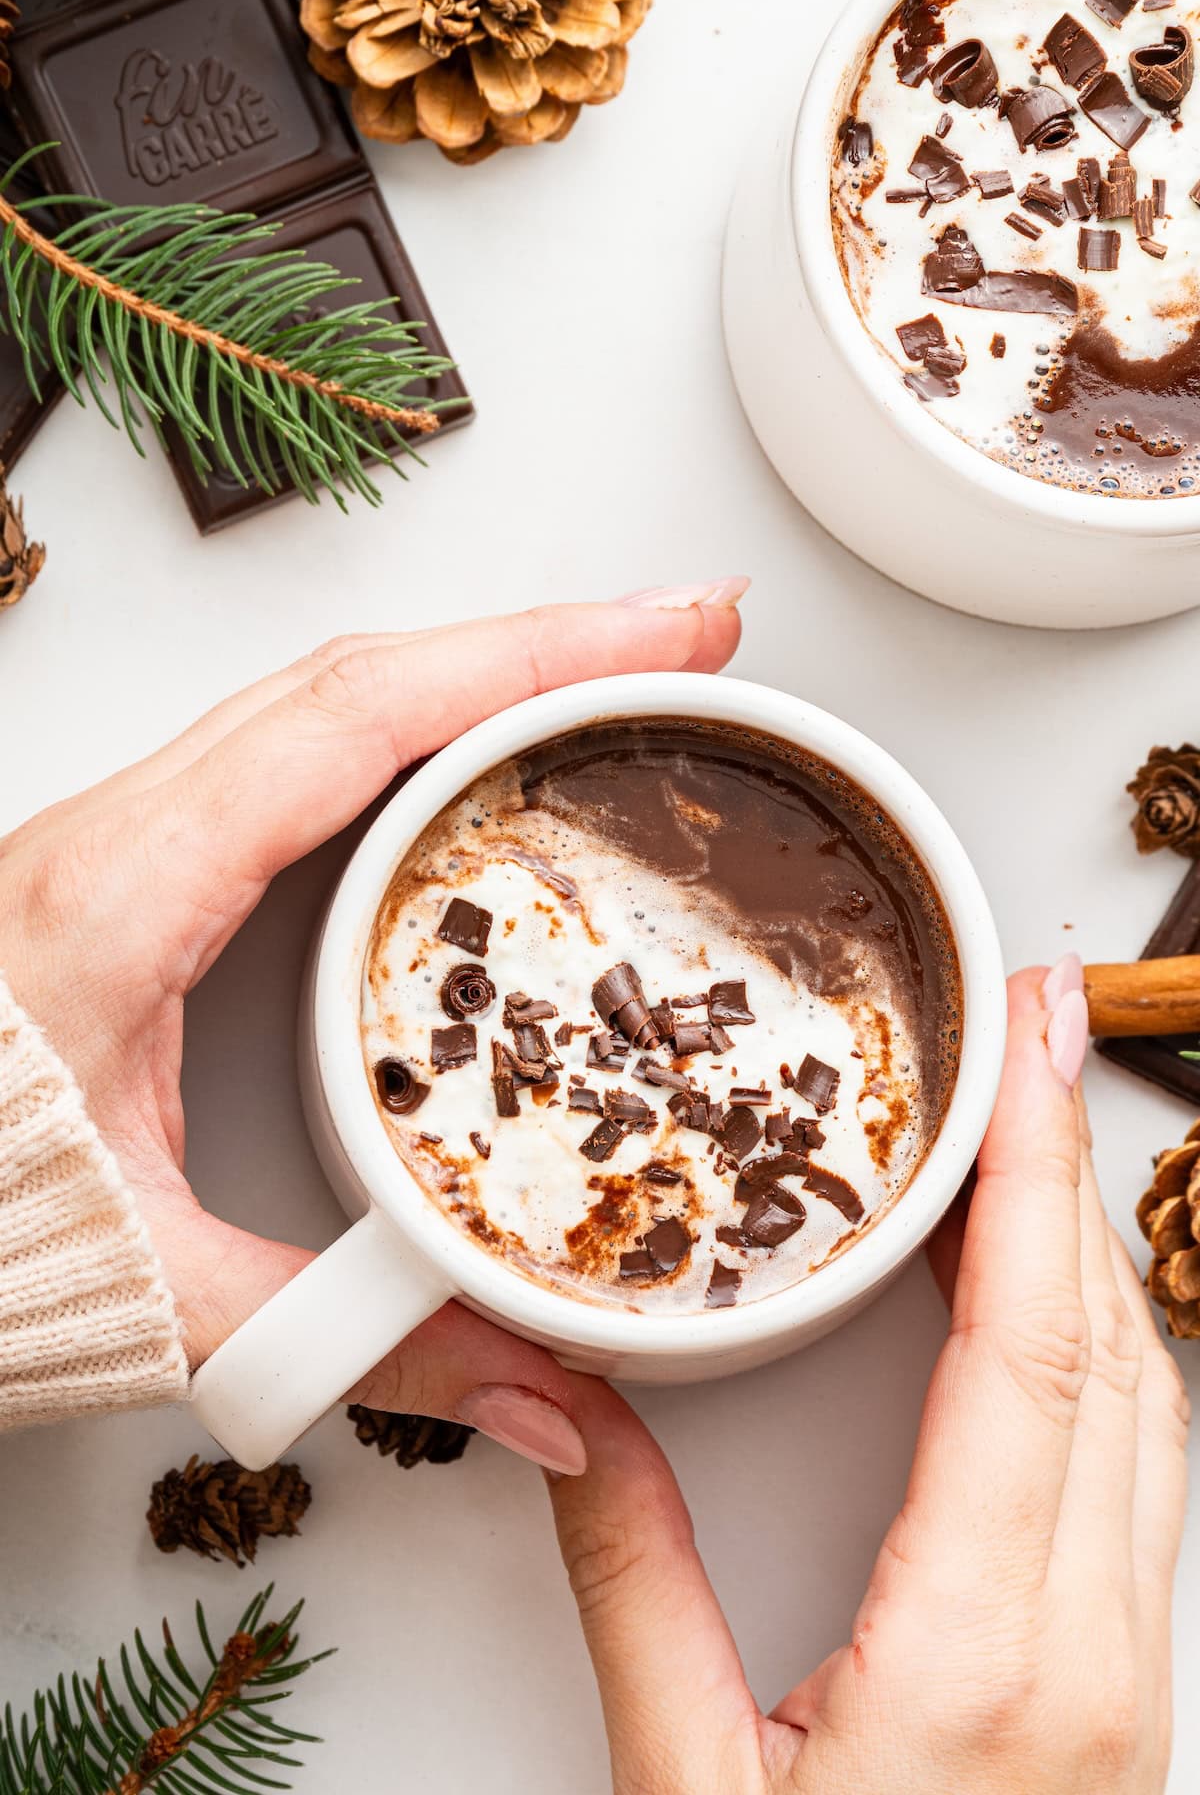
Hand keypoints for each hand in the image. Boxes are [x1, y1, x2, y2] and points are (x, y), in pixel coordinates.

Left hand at [0, 588, 740, 1466]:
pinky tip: (483, 745)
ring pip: (327, 697)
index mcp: (127, 893)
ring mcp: (127, 837)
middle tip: (688, 638)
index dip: (532, 660)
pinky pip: (295, 749)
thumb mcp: (162, 1287)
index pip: (359, 720)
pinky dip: (414, 719)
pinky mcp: (137, 868)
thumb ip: (359, 1343)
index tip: (668, 634)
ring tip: (615, 674)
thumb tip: (549, 1394)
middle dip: (544, 641)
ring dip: (478, 667)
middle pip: (363, 676)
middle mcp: (124, 833)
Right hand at [548, 964, 1189, 1790]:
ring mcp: (1127, 1667)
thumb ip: (634, 1588)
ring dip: (1085, 1239)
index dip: (1028, 1173)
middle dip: (1072, 1155)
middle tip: (1042, 1015)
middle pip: (1109, 1342)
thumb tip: (573, 1417)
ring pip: (1140, 1395)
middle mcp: (1092, 1646)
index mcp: (988, 1658)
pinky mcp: (1118, 1682)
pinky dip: (1091, 1339)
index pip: (1032, 1352)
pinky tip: (1041, 1298)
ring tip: (1032, 1117)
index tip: (1029, 1038)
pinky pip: (1134, 1462)